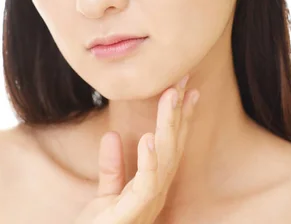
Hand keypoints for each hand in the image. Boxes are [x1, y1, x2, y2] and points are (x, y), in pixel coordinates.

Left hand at [74, 74, 199, 223]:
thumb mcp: (105, 196)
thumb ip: (112, 168)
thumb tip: (113, 135)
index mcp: (151, 187)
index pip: (168, 147)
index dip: (179, 119)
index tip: (185, 91)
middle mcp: (155, 194)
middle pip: (172, 147)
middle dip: (180, 114)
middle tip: (184, 81)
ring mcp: (147, 205)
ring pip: (165, 160)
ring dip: (169, 127)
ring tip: (171, 97)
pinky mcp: (131, 214)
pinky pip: (145, 185)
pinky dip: (149, 161)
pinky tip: (150, 138)